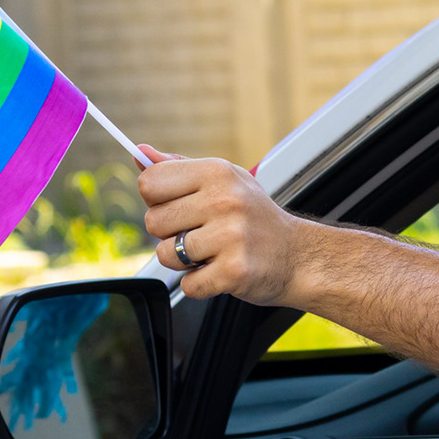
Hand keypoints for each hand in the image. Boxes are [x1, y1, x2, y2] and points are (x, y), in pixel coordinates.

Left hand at [136, 144, 314, 303]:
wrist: (297, 255)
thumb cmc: (254, 217)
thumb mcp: (223, 182)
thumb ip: (180, 169)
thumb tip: (140, 154)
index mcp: (217, 173)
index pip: (151, 182)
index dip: (156, 200)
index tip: (176, 206)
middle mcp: (224, 200)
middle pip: (153, 222)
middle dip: (169, 234)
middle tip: (199, 233)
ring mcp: (231, 236)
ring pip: (166, 255)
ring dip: (183, 262)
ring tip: (211, 253)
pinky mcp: (234, 271)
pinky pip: (188, 284)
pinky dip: (199, 284)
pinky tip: (219, 271)